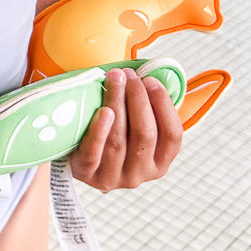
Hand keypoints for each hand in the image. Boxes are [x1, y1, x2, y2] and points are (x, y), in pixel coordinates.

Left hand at [69, 68, 182, 190]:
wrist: (79, 152)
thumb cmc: (113, 131)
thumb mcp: (136, 126)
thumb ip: (147, 107)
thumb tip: (149, 73)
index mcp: (159, 162)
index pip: (172, 135)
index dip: (163, 105)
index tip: (150, 79)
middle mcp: (140, 174)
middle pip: (145, 135)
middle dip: (138, 99)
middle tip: (128, 75)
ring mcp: (114, 177)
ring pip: (118, 139)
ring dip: (117, 103)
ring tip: (114, 79)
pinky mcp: (88, 174)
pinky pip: (94, 153)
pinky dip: (99, 130)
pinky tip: (103, 110)